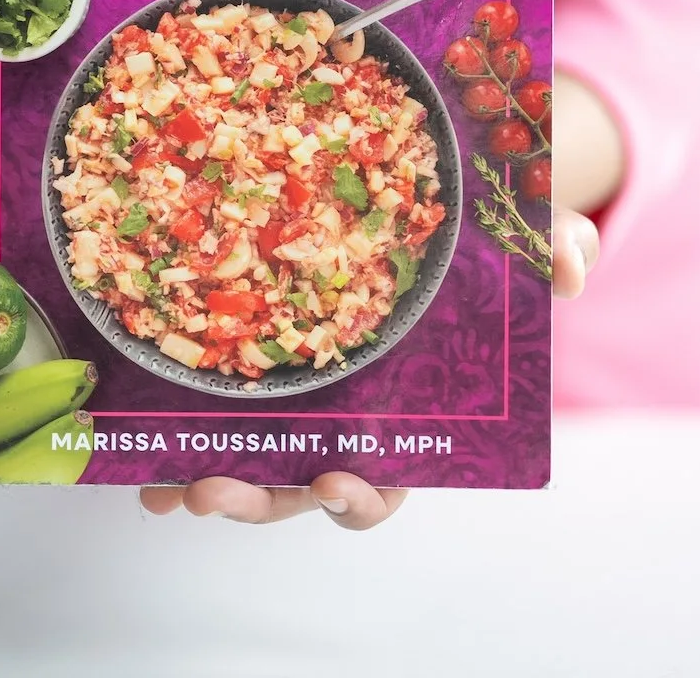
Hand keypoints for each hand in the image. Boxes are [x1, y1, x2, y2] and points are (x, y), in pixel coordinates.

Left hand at [142, 202, 598, 529]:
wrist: (429, 201)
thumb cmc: (480, 242)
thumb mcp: (524, 235)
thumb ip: (554, 247)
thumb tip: (573, 266)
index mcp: (404, 414)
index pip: (386, 482)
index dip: (361, 495)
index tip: (340, 482)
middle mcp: (338, 420)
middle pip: (295, 486)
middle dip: (256, 499)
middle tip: (213, 490)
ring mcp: (285, 397)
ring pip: (241, 460)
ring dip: (202, 479)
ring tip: (164, 483)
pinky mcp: (241, 358)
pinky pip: (200, 404)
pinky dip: (164, 426)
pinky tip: (126, 429)